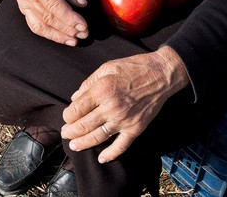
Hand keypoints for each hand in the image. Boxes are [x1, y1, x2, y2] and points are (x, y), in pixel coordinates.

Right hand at [16, 0, 88, 45]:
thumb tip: (82, 4)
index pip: (53, 4)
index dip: (69, 17)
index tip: (83, 25)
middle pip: (48, 17)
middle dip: (67, 28)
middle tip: (85, 33)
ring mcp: (23, 4)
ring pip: (41, 25)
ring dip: (60, 35)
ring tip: (76, 39)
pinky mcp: (24, 10)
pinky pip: (36, 26)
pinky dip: (51, 35)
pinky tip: (65, 38)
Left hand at [60, 46, 189, 162]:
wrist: (161, 74)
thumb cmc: (133, 67)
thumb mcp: (107, 67)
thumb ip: (88, 83)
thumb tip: (75, 98)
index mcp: (102, 90)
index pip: (76, 110)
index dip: (67, 115)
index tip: (67, 116)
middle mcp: (111, 107)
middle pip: (83, 126)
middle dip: (70, 131)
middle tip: (65, 133)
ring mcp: (123, 120)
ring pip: (97, 138)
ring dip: (83, 143)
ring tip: (74, 145)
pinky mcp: (135, 128)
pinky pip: (121, 146)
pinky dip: (110, 154)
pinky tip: (102, 158)